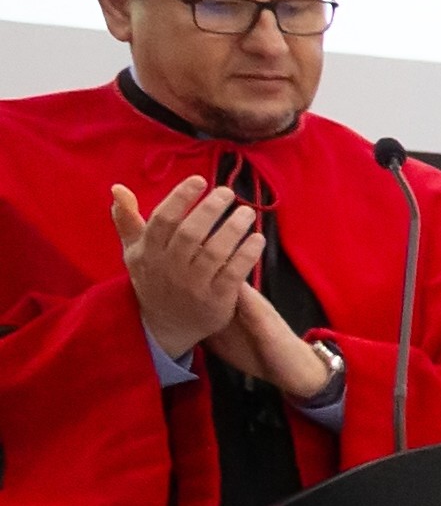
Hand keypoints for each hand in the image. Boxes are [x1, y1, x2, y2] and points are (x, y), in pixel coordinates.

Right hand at [110, 177, 268, 365]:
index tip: (199, 180)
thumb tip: (118, 188)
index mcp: (148, 252)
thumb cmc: (153, 280)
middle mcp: (169, 268)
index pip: (163, 219)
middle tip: (227, 192)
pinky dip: (247, 254)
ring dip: (233, 229)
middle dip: (210, 209)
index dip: (181, 197)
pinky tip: (257, 238)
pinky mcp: (216, 301)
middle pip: (190, 233)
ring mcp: (193, 286)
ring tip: (247, 212)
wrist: (166, 326)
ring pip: (214, 252)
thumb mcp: (134, 252)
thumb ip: (128, 221)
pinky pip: (233, 274)